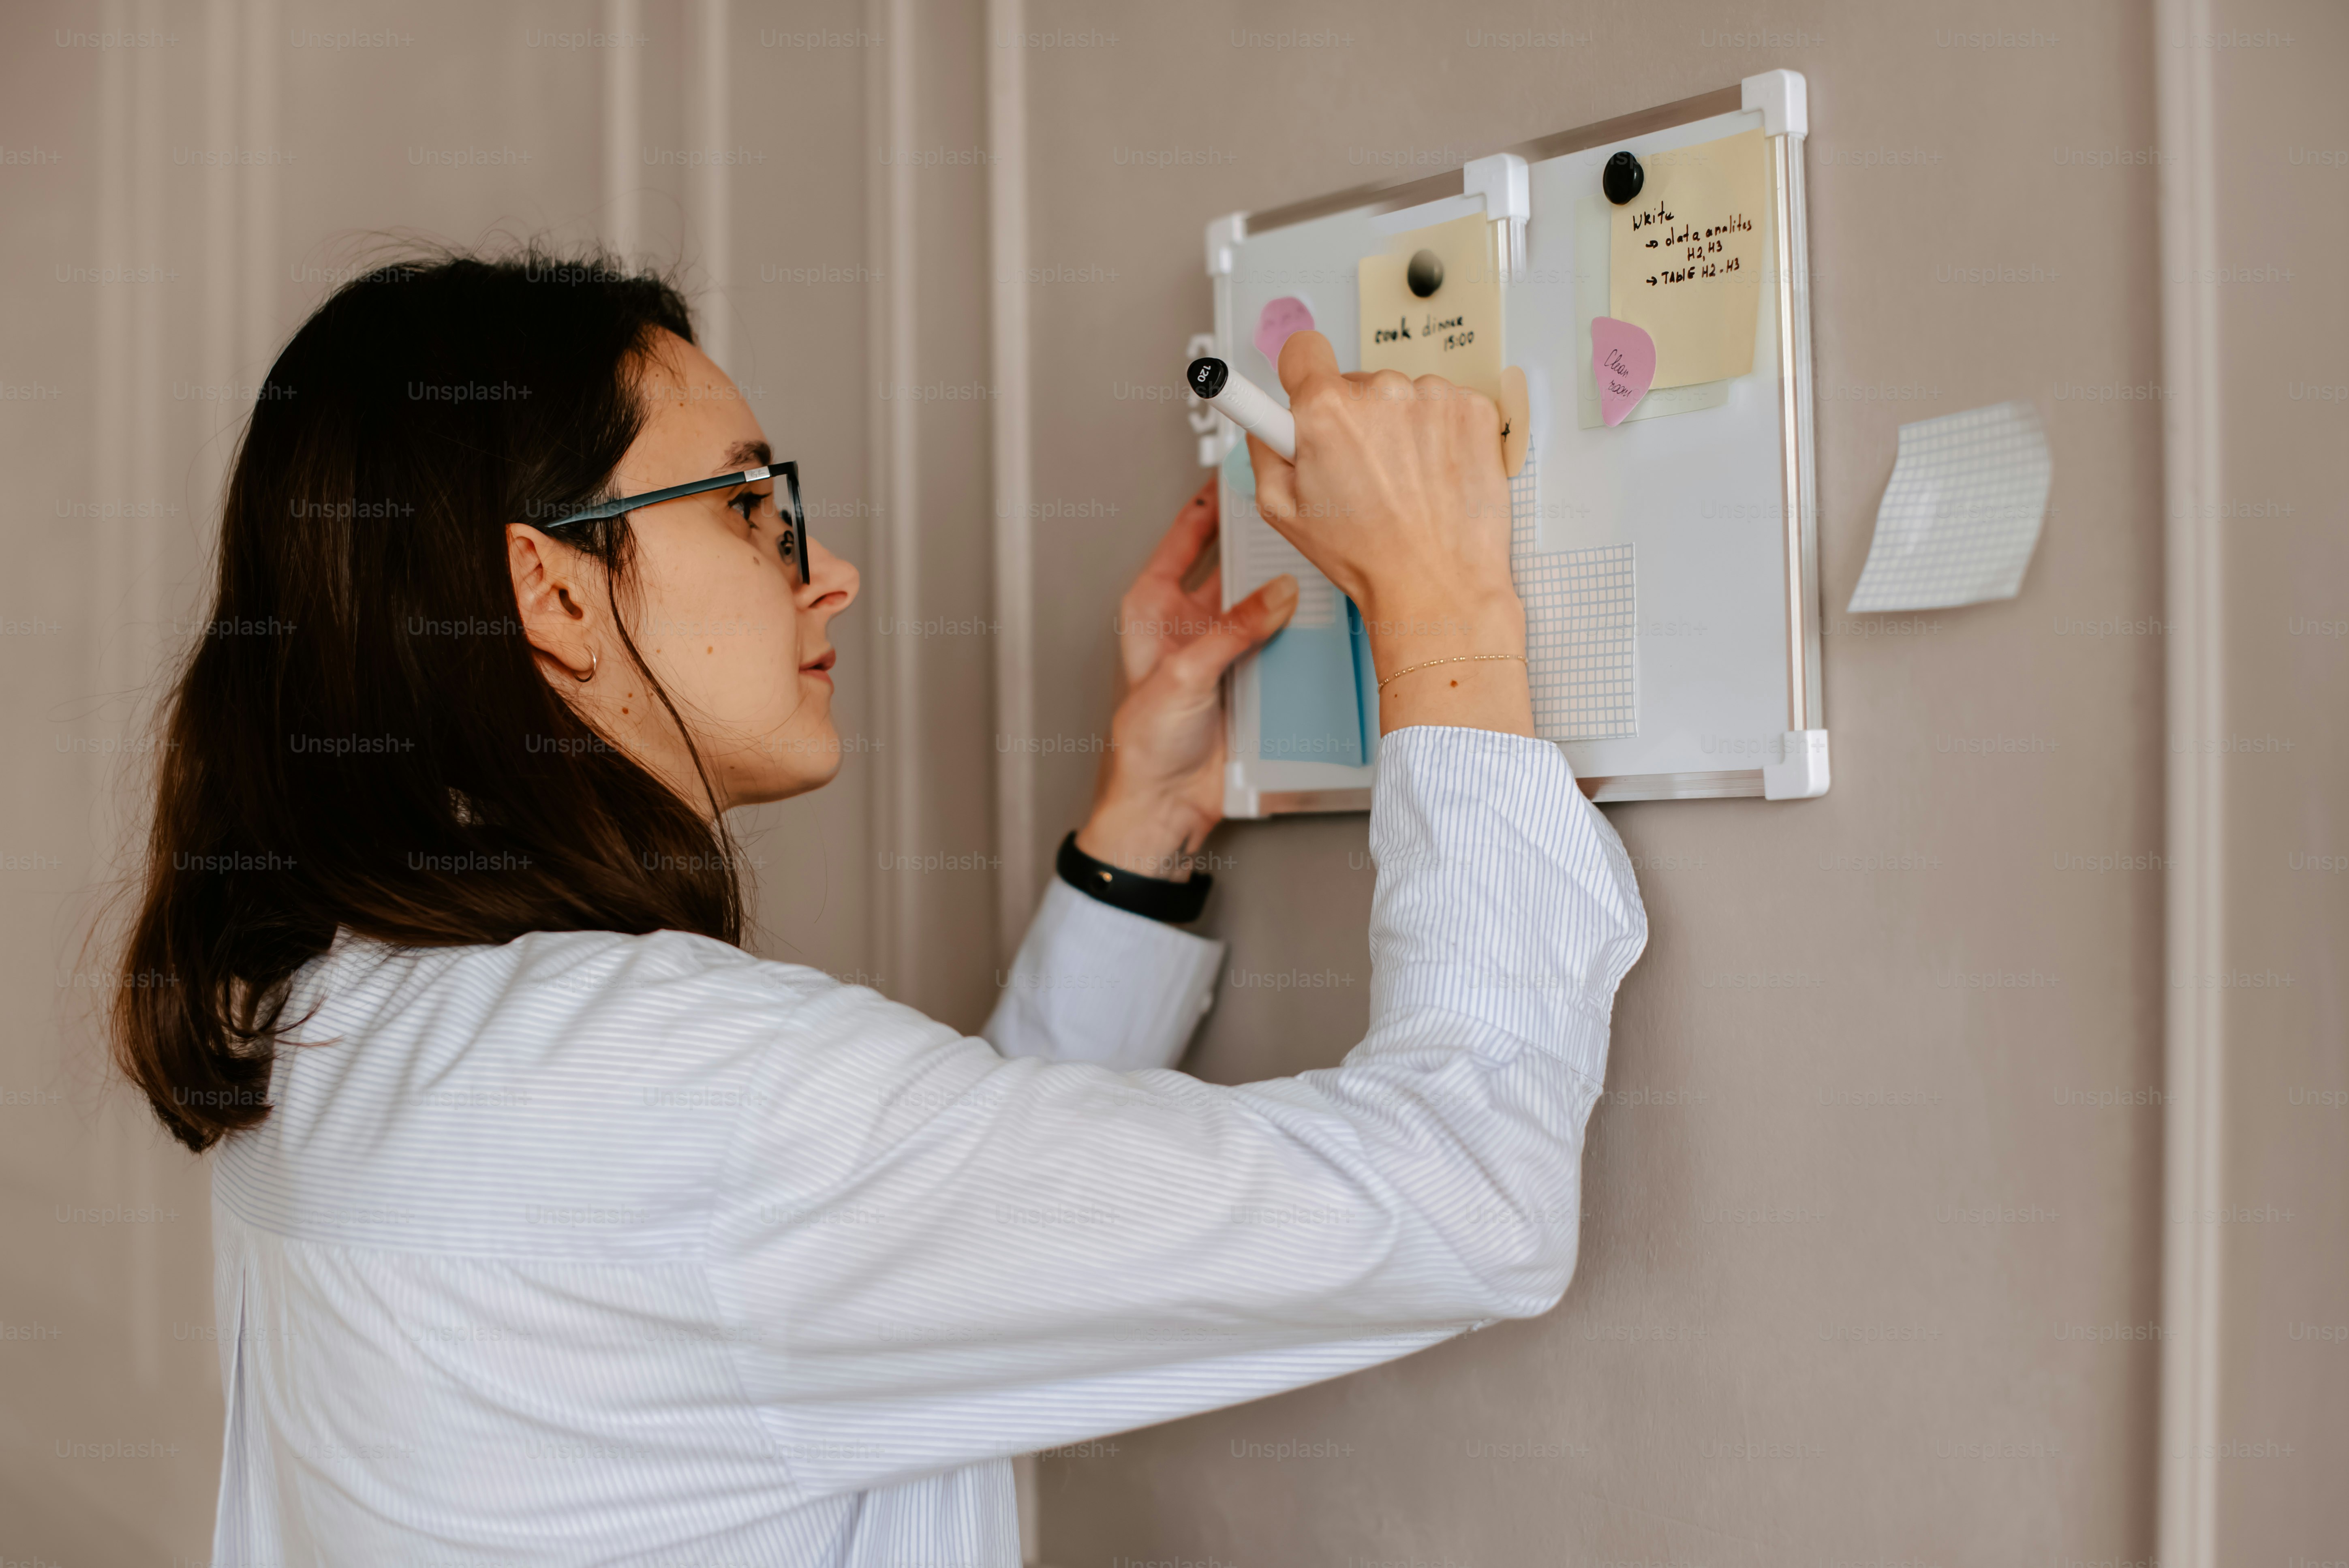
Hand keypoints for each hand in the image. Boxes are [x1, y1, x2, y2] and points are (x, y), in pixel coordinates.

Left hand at [1076, 476, 1297, 876]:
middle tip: (1298, 519)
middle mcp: (1186, 621)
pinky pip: (1280, 643)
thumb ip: (1232, 631)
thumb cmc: (1142, 746)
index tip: (1243, 471)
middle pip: (1234, 565)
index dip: (1213, 500)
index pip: (1187, 534)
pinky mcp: (1248, 676)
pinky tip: (1322, 625)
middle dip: (1266, 545)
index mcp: (1152, 605)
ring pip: (1263, 602)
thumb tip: (1275, 595)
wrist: (1162, 806)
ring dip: (1287, 593)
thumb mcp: (1183, 675)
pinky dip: (1301, 634)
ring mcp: (1220, 647)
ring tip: (1319, 570)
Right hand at [1248, 331, 1531, 737]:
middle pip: (1355, 382)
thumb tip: (1266, 418)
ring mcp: (1433, 397)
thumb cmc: (1368, 555)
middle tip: (1362, 472)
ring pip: (1402, 396)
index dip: (1302, 374)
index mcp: (1326, 410)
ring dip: (1400, 427)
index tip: (1307, 391)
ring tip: (1404, 481)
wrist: (1439, 584)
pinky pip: (1445, 405)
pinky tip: (1434, 473)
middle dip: (1353, 418)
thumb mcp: (1281, 511)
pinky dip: (1440, 434)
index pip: (1303, 348)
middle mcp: (1381, 391)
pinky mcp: (1474, 409)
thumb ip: (1264, 447)